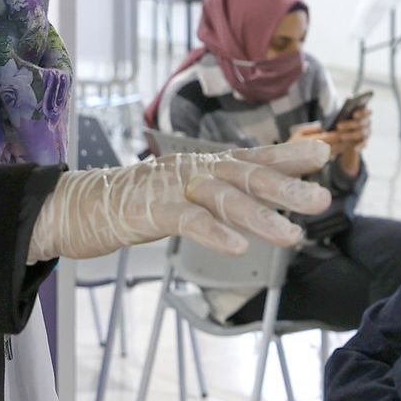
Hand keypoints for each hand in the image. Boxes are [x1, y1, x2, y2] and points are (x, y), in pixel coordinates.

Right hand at [27, 139, 333, 261]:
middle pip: (247, 175)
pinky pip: (186, 220)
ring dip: (260, 216)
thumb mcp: (186, 194)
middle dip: (286, 186)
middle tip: (322, 199)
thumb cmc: (136, 202)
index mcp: (205, 167)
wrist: (76, 206)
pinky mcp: (148, 210)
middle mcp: (194, 170)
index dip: (288, 155)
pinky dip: (212, 233)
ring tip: (292, 235)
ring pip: (223, 198)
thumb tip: (261, 198)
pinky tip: (236, 248)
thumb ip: (221, 194)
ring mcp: (172, 188)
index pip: (253, 157)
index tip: (324, 152)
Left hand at [328, 107, 370, 156]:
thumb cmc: (341, 123)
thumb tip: (332, 126)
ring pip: (361, 133)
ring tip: (341, 137)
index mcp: (363, 113)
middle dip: (350, 124)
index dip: (362, 112)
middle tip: (338, 126)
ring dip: (351, 135)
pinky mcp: (365, 142)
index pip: (367, 111)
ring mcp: (367, 133)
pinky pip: (363, 144)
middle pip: (361, 123)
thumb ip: (339, 118)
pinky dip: (359, 146)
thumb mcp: (339, 120)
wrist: (344, 138)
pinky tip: (354, 149)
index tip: (354, 115)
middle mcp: (367, 122)